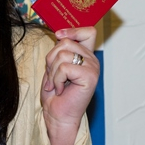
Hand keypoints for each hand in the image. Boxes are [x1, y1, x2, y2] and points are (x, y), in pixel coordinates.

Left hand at [40, 27, 99, 144]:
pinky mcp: (90, 77)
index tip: (58, 35)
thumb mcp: (55, 66)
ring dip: (52, 71)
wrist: (57, 114)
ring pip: (63, 54)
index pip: (88, 31)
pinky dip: (56, 79)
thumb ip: (60, 50)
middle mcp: (92, 60)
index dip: (72, 30)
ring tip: (56, 84)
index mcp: (86, 56)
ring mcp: (93, 68)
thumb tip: (60, 34)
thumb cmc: (56, 93)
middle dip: (51, 58)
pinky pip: (64, 68)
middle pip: (66, 42)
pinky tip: (60, 89)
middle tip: (53, 76)